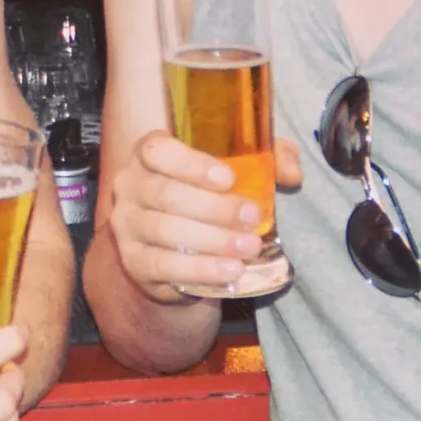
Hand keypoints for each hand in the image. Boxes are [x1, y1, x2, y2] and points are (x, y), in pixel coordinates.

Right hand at [104, 132, 299, 303]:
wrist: (176, 252)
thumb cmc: (206, 199)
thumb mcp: (233, 173)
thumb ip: (266, 161)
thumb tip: (292, 172)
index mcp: (149, 154)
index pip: (157, 150)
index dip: (190, 164)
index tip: (228, 178)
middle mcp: (130, 186)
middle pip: (166, 194)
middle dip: (214, 208)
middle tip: (252, 217)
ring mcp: (127, 226)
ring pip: (166, 231)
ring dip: (213, 241)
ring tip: (249, 246)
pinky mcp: (135, 263)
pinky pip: (165, 266)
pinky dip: (201, 269)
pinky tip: (230, 270)